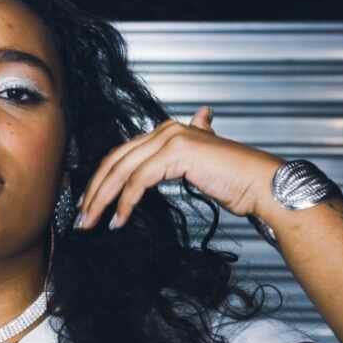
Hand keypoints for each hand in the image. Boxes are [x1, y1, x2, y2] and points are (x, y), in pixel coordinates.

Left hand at [73, 106, 285, 229]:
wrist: (261, 186)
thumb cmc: (234, 181)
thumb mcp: (200, 165)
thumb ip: (184, 153)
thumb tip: (199, 119)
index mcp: (166, 132)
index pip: (121, 155)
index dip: (101, 180)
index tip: (89, 204)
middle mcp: (166, 130)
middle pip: (115, 161)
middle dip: (94, 191)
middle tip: (81, 218)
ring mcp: (171, 138)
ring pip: (122, 171)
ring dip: (103, 200)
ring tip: (92, 223)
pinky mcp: (176, 154)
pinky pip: (138, 181)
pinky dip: (125, 203)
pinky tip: (119, 220)